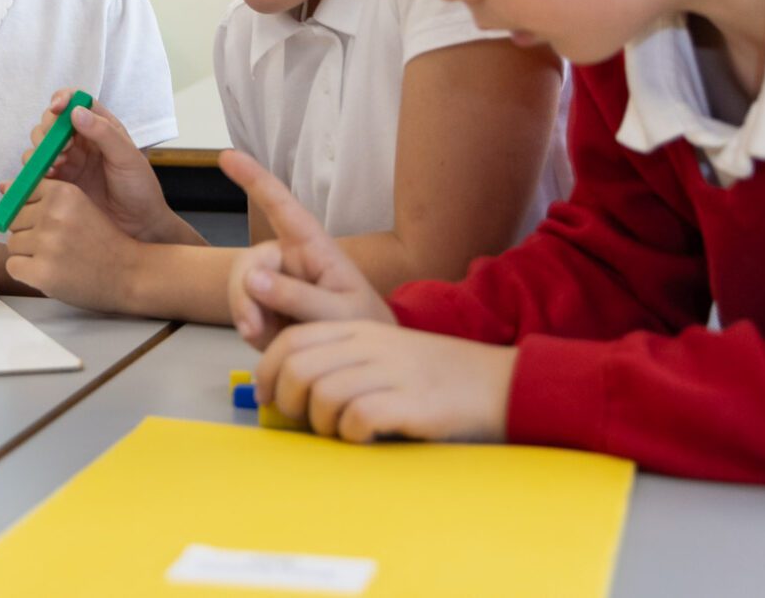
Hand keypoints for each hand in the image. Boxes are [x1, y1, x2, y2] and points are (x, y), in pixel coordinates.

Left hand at [4, 180, 143, 310]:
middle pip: (13, 220)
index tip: (48, 222)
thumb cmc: (103, 240)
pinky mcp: (42, 272)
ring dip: (29, 254)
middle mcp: (53, 214)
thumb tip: (3, 186)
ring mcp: (47, 244)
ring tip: (58, 259)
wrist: (131, 274)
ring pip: (12, 244)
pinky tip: (51, 272)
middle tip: (57, 244)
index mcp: (64, 192)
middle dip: (29, 233)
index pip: (21, 194)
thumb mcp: (79, 206)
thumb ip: (44, 196)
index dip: (32, 210)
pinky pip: (13, 266)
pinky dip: (27, 272)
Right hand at [28, 89, 180, 241]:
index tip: (57, 108)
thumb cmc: (140, 189)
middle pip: (51, 124)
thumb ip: (104, 133)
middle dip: (48, 131)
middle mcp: (80, 142)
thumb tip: (76, 112)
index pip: (75, 102)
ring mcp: (67, 163)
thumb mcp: (127, 158)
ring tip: (55, 167)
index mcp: (100, 127)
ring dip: (40, 152)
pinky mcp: (58, 185)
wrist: (139, 228)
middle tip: (63, 149)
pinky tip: (41, 178)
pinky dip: (31, 172)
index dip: (62, 99)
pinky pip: (36, 173)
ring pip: (40, 147)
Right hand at [221, 150, 392, 347]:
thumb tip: (253, 279)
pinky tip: (271, 342)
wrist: (362, 363)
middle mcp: (289, 258)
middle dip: (244, 293)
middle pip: (251, 261)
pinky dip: (250, 329)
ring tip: (264, 338)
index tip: (227, 154)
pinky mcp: (265, 306)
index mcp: (312, 246)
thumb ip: (300, 297)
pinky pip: (242, 311)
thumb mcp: (341, 313)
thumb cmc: (362, 324)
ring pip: (240, 287)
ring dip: (245, 314)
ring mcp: (275, 282)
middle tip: (252, 327)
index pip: (281, 205)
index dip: (254, 178)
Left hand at [255, 320, 515, 443]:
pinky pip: (358, 418)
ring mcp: (391, 371)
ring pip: (323, 394)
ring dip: (320, 424)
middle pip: (298, 369)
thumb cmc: (434, 376)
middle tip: (302, 422)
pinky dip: (351, 434)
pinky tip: (366, 437)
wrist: (499, 383)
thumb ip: (340, 359)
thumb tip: (289, 390)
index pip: (291, 340)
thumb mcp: (383, 351)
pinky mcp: (412, 402)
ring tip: (340, 432)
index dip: (267, 371)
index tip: (266, 397)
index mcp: (358, 327)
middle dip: (287, 402)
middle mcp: (370, 344)